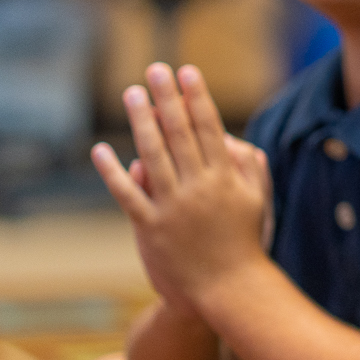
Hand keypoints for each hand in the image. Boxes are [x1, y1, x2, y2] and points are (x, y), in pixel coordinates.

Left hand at [91, 64, 271, 312]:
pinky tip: (100, 150)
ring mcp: (173, 207)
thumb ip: (249, 166)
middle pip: (179, 134)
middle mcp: (198, 188)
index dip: (197, 98)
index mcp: (224, 179)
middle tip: (155, 69)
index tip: (187, 71)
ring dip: (141, 121)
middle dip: (167, 98)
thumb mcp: (258, 201)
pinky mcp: (151, 228)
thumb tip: (229, 138)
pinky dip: (112, 172)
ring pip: (153, 155)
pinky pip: (127, 194)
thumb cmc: (245, 243)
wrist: (229, 290)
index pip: (209, 128)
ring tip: (132, 94)